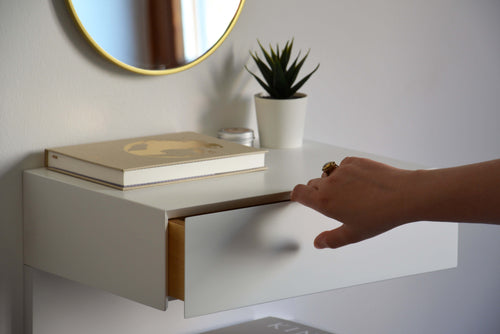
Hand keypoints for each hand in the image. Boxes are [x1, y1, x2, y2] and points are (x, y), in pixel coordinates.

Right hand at [291, 157, 415, 248]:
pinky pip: (342, 165)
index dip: (296, 195)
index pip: (299, 192)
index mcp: (324, 201)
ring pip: (328, 174)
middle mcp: (329, 183)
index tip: (298, 197)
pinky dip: (346, 172)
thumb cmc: (381, 214)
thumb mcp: (354, 234)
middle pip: (312, 184)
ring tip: (350, 193)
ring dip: (332, 182)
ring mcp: (341, 169)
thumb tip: (319, 243)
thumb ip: (332, 239)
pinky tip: (360, 182)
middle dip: (317, 192)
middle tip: (332, 202)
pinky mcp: (354, 161)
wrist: (404, 195)